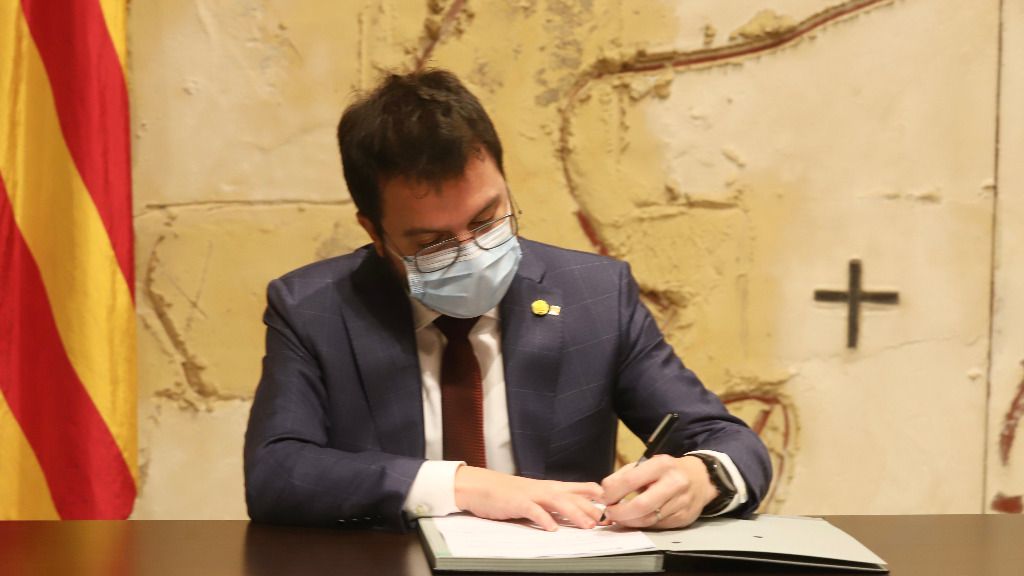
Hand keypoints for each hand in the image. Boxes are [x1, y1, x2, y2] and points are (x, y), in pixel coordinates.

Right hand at [454, 466, 603, 530]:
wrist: (481, 487)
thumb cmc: (507, 493)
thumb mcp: (533, 495)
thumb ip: (552, 502)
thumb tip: (572, 512)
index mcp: (549, 487)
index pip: (576, 487)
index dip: (593, 493)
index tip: (610, 501)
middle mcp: (543, 489)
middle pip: (571, 496)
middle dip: (590, 507)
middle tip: (604, 519)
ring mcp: (530, 495)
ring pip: (557, 502)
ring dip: (574, 513)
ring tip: (587, 525)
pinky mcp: (517, 503)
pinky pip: (533, 511)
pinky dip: (543, 519)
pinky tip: (552, 528)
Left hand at [599, 454, 716, 529]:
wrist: (701, 479)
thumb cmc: (668, 471)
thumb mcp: (646, 464)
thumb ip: (623, 476)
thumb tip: (604, 491)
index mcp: (662, 465)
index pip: (631, 481)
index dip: (613, 492)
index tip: (604, 498)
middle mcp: (674, 484)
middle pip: (641, 505)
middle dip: (620, 512)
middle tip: (609, 513)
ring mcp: (681, 503)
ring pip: (648, 519)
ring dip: (628, 521)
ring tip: (619, 517)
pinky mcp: (683, 518)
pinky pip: (656, 526)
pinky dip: (642, 524)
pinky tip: (635, 519)